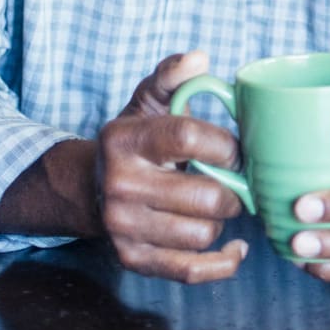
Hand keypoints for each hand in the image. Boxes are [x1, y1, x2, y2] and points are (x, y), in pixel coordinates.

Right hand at [96, 51, 247, 282]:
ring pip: (202, 233)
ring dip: (221, 220)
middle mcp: (121, 184)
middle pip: (203, 195)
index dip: (226, 144)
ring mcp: (124, 226)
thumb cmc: (134, 140)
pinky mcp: (132, 259)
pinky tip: (233, 246)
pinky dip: (222, 263)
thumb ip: (172, 75)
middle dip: (233, 188)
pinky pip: (191, 270)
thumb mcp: (148, 101)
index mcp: (126, 139)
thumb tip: (200, 58)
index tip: (237, 148)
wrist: (91, 187)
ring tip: (217, 203)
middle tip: (235, 179)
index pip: (187, 137)